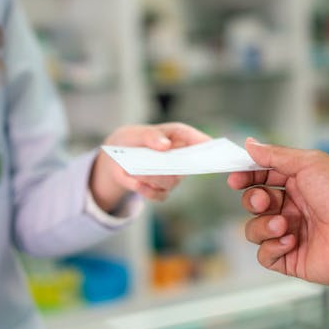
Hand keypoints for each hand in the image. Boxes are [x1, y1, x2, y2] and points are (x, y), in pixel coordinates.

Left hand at [90, 122, 210, 210]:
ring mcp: (173, 175)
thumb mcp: (138, 133)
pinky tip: (137, 183)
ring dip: (154, 178)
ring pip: (171, 181)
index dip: (208, 146)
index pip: (201, 141)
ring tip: (138, 172)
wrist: (116, 156)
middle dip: (178, 167)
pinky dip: (147, 190)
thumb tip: (165, 145)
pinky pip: (159, 195)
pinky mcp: (161, 189)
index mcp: (180, 137)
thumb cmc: (133, 139)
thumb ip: (151, 136)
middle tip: (165, 166)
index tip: (212, 151)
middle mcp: (181, 158)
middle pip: (189, 166)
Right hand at [227, 138, 328, 285]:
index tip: (235, 178)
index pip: (261, 178)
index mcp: (298, 184)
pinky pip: (264, 255)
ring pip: (254, 230)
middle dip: (254, 201)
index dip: (246, 178)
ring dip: (263, 225)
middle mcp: (293, 209)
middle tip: (265, 201)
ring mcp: (291, 234)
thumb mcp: (308, 163)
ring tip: (285, 225)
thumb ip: (274, 155)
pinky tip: (290, 241)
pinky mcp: (292, 259)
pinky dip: (272, 247)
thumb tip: (249, 144)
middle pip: (254, 204)